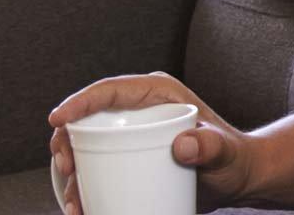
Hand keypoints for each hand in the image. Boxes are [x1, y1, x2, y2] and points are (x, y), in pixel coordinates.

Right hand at [47, 72, 260, 214]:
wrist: (236, 180)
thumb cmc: (233, 158)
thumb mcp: (224, 151)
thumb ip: (210, 145)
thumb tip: (183, 146)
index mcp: (155, 93)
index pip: (108, 91)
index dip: (77, 102)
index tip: (57, 119)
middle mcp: (136, 111)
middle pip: (87, 121)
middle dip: (65, 143)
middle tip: (68, 170)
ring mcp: (129, 136)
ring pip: (86, 149)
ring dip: (72, 174)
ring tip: (74, 202)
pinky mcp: (127, 159)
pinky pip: (98, 170)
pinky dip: (86, 189)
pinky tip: (81, 210)